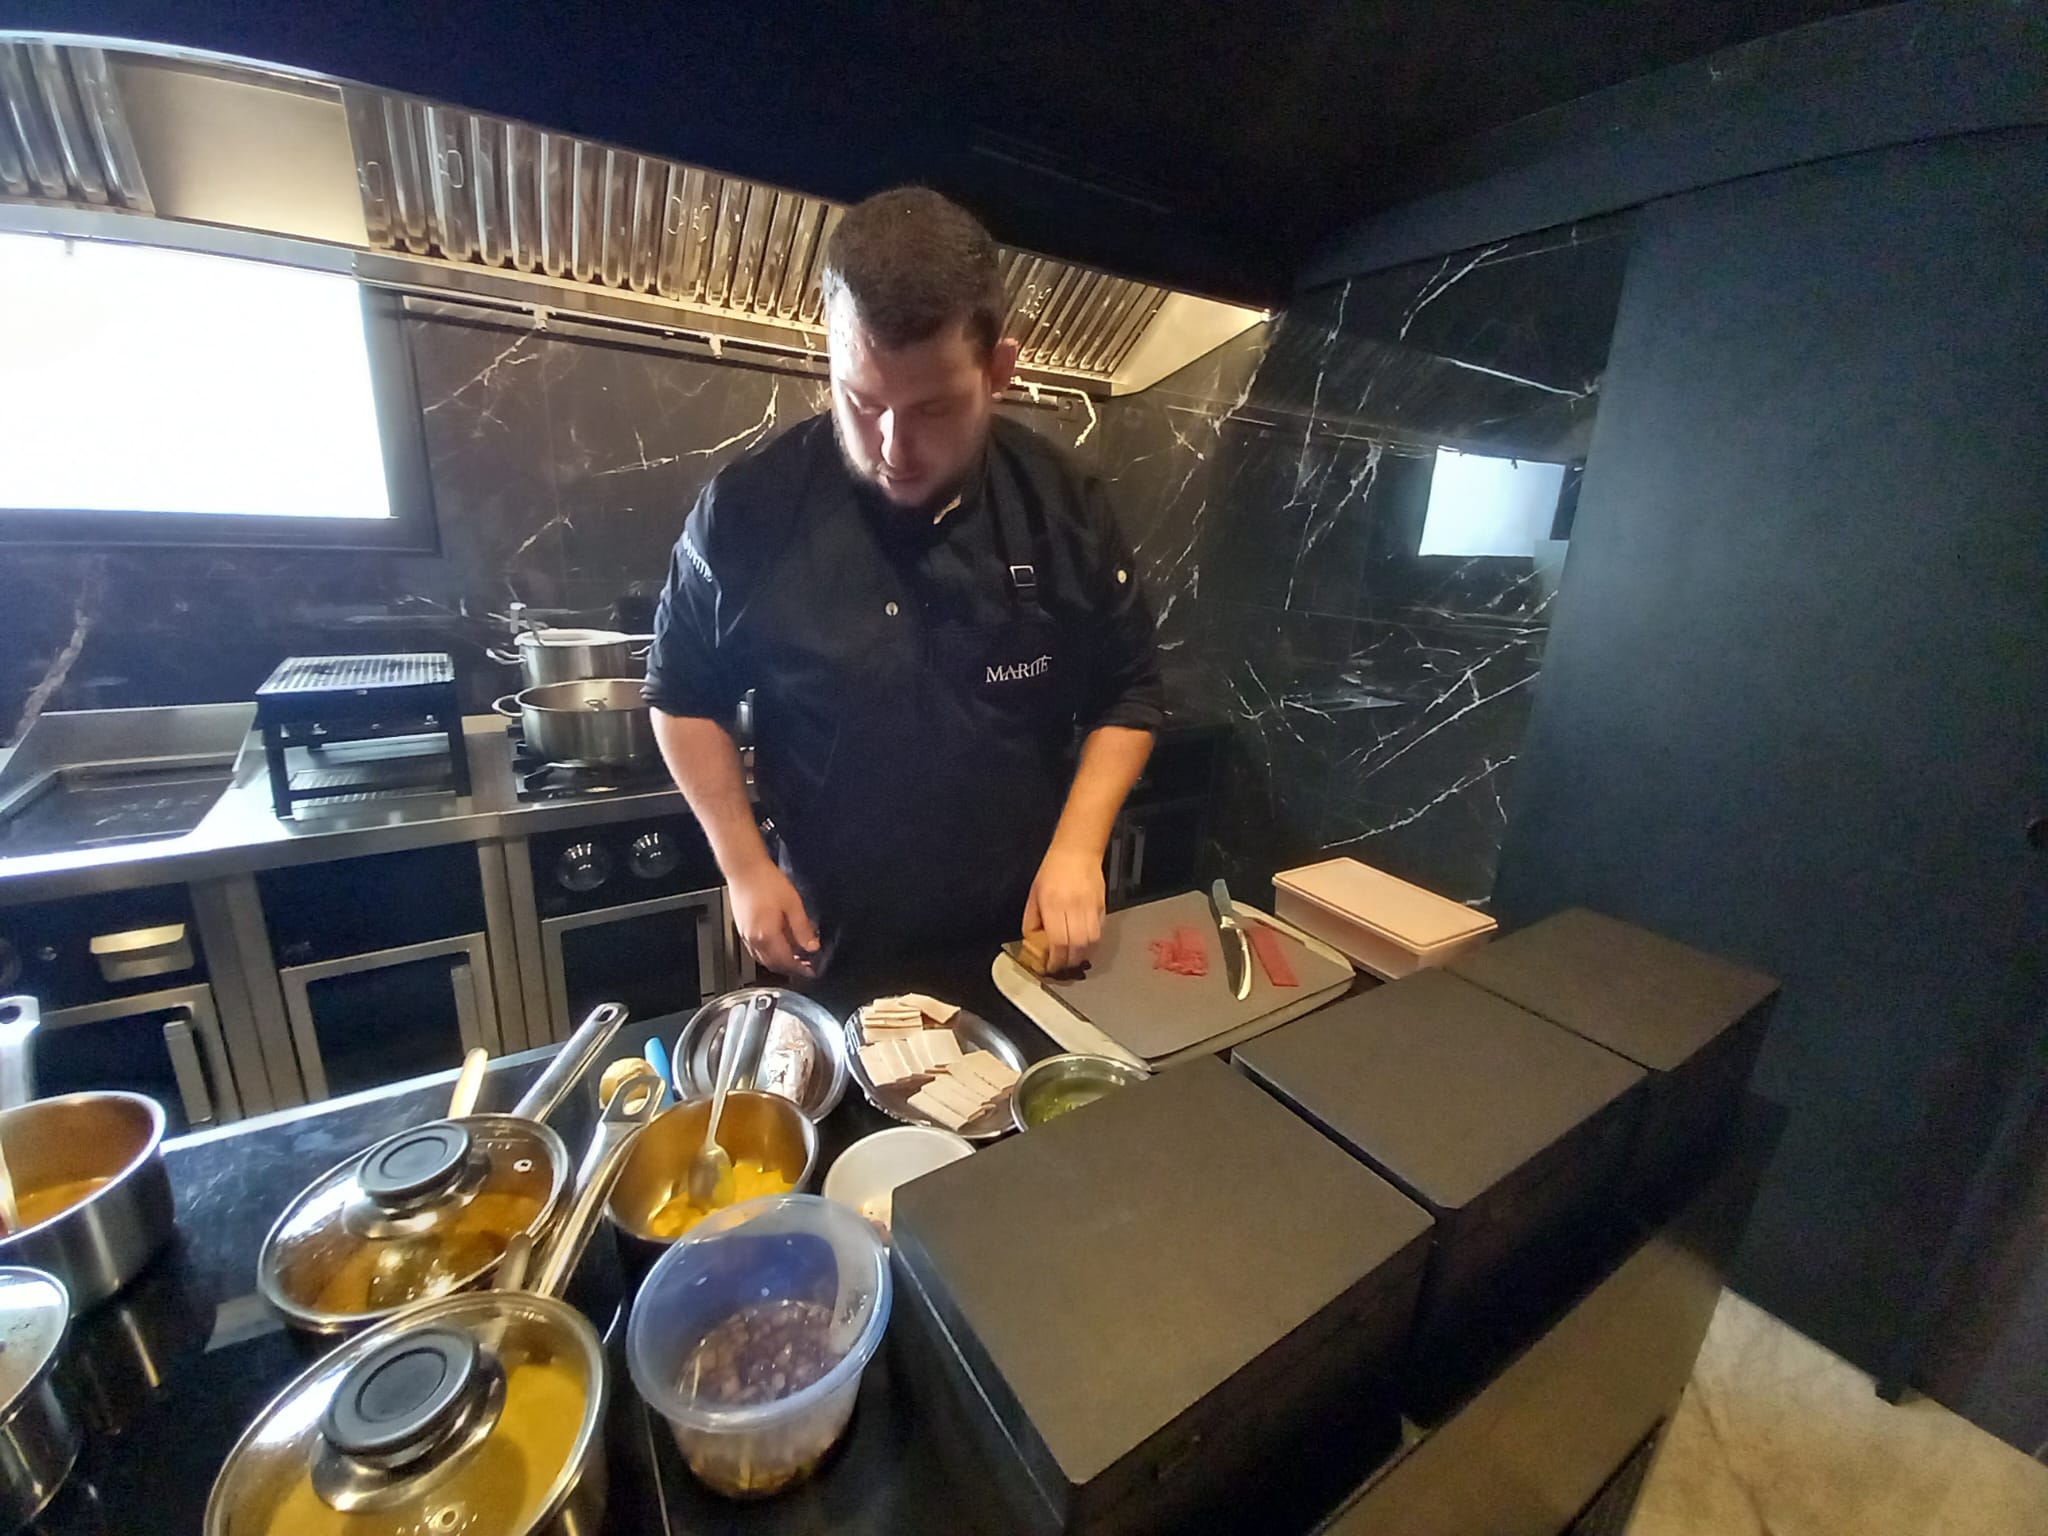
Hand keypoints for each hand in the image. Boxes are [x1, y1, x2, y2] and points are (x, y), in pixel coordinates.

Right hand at [729, 859, 819, 976]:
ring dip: (779, 962)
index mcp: (767, 935)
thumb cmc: (766, 881)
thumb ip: (803, 928)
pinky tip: (778, 945)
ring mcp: (745, 935)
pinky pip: (755, 949)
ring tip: (794, 956)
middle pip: (773, 964)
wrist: (745, 868)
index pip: (786, 962)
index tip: (811, 971)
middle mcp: (754, 939)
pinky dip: (768, 953)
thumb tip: (812, 946)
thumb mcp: (793, 904)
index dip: (800, 969)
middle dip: (790, 968)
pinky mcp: (741, 928)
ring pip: (763, 959)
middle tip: (805, 966)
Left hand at [1021, 845, 1105, 972]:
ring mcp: (1090, 907)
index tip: (1051, 967)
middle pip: (1077, 946)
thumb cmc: (1051, 872)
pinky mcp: (1102, 906)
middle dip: (1070, 962)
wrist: (1077, 851)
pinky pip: (1100, 932)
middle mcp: (1073, 908)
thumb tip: (1033, 942)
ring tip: (1074, 960)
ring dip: (1083, 956)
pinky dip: (1093, 944)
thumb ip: (1032, 920)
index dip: (1056, 960)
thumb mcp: (1034, 895)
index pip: (1058, 941)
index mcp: (1053, 905)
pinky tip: (1085, 947)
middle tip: (1063, 968)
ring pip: (1092, 941)